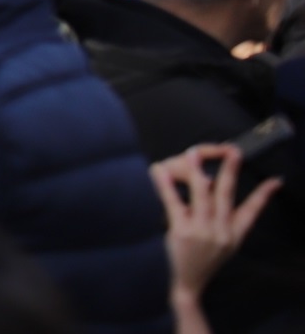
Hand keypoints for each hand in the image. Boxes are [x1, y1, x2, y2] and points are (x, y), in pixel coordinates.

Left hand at [151, 144, 281, 309]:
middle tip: (232, 151)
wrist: (190, 282)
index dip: (264, 194)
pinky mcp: (181, 232)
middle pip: (225, 195)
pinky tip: (159, 171)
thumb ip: (223, 217)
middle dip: (229, 171)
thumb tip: (211, 184)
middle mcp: (221, 231)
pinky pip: (173, 203)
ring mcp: (201, 231)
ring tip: (193, 152)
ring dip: (197, 171)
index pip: (253, 211)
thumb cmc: (205, 257)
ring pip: (201, 195)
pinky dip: (166, 185)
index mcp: (234, 234)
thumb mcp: (226, 243)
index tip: (275, 180)